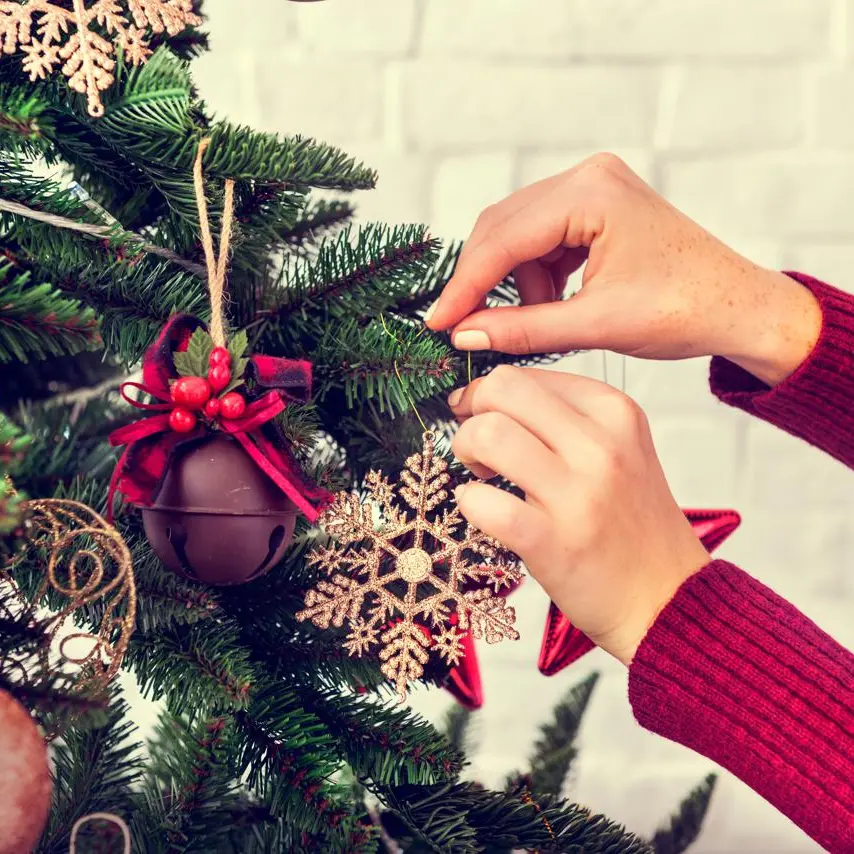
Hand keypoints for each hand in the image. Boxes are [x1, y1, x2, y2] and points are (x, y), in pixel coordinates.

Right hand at [426, 153, 820, 386]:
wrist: (738, 306)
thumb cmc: (684, 311)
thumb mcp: (596, 324)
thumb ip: (524, 329)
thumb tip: (463, 335)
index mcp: (591, 193)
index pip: (503, 239)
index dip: (465, 285)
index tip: (437, 323)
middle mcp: (588, 177)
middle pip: (503, 228)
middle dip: (485, 282)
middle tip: (463, 328)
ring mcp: (592, 188)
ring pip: (519, 236)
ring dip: (516, 284)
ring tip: (539, 323)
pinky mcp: (595, 207)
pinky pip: (542, 241)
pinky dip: (537, 277)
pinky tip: (553, 305)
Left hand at [450, 364, 709, 665]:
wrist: (667, 599)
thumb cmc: (632, 524)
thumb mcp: (620, 450)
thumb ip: (565, 417)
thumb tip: (491, 396)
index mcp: (615, 413)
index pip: (526, 374)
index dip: (488, 393)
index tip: (483, 415)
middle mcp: (601, 445)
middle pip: (502, 389)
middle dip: (470, 412)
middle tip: (475, 443)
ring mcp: (578, 493)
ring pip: (488, 434)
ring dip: (466, 451)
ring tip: (481, 475)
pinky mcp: (553, 541)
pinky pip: (483, 502)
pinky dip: (469, 502)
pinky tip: (481, 509)